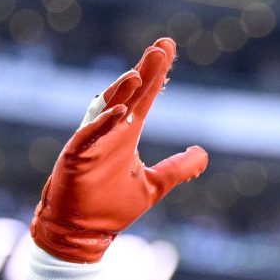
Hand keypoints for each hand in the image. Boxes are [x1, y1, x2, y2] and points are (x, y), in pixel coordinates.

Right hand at [30, 38, 207, 262]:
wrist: (80, 232)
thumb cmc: (111, 207)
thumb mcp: (154, 186)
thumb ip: (178, 169)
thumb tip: (203, 154)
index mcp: (126, 135)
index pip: (145, 97)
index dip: (157, 74)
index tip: (168, 47)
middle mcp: (110, 132)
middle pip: (129, 95)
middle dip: (145, 71)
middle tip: (162, 47)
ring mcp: (92, 143)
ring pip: (107, 109)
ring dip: (122, 92)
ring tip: (139, 74)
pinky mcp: (76, 158)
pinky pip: (88, 136)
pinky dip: (103, 124)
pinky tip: (121, 111)